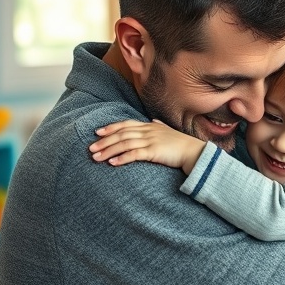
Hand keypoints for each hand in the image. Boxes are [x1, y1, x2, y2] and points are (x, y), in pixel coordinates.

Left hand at [90, 120, 205, 172]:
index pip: (126, 124)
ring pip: (125, 144)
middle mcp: (148, 131)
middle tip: (90, 148)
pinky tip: (113, 163)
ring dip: (109, 150)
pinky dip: (122, 158)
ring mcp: (151, 141)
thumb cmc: (181, 143)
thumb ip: (159, 126)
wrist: (194, 151)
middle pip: (121, 134)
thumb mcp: (168, 131)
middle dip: (104, 141)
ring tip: (96, 157)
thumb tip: (153, 121)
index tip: (97, 132)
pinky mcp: (154, 152)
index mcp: (149, 126)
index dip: (111, 128)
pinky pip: (135, 154)